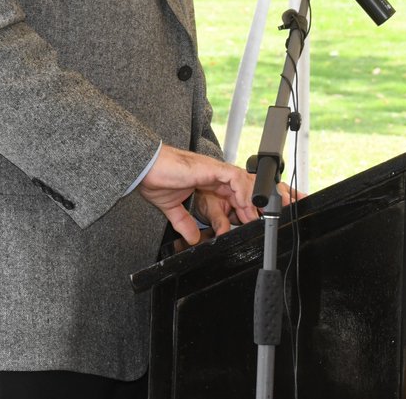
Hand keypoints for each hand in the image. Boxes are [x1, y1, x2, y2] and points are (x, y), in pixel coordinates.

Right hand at [136, 145, 255, 245]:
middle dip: (254, 203)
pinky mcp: (210, 168)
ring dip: (251, 198)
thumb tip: (192, 237)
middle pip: (243, 186)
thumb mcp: (173, 208)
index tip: (248, 222)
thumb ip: (183, 222)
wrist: (145, 168)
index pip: (233, 192)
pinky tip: (244, 204)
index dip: (244, 207)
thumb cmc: (155, 179)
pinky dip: (242, 190)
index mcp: (207, 181)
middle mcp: (214, 174)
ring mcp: (214, 170)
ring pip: (243, 180)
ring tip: (254, 216)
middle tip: (260, 220)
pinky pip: (234, 177)